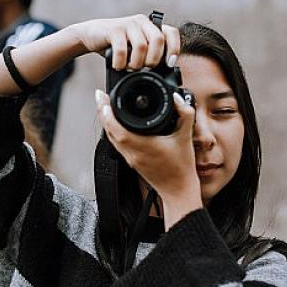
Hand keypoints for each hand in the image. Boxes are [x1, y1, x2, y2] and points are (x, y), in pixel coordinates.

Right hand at [70, 14, 179, 70]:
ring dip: (136, 63)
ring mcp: (128, 24)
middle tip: (144, 68)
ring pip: (141, 46)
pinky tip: (118, 66)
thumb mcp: (135, 49)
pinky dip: (121, 63)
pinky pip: (122, 50)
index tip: (170, 64)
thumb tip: (165, 71)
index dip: (174, 49)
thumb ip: (149, 53)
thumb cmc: (116, 45)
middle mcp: (142, 22)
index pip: (171, 33)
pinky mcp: (114, 29)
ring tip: (129, 68)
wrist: (91, 35)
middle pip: (158, 40)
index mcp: (151, 26)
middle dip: (153, 59)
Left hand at [95, 89, 202, 227]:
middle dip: (102, 112)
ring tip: (106, 106)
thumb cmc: (182, 167)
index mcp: (142, 145)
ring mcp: (130, 158)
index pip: (115, 127)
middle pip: (109, 131)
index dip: (106, 112)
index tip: (102, 97)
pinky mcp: (131, 162)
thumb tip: (175, 98)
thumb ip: (185, 114)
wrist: (178, 190)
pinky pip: (116, 144)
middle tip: (101, 97)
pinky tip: (116, 124)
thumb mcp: (186, 137)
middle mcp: (131, 152)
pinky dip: (113, 131)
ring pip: (111, 137)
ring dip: (106, 121)